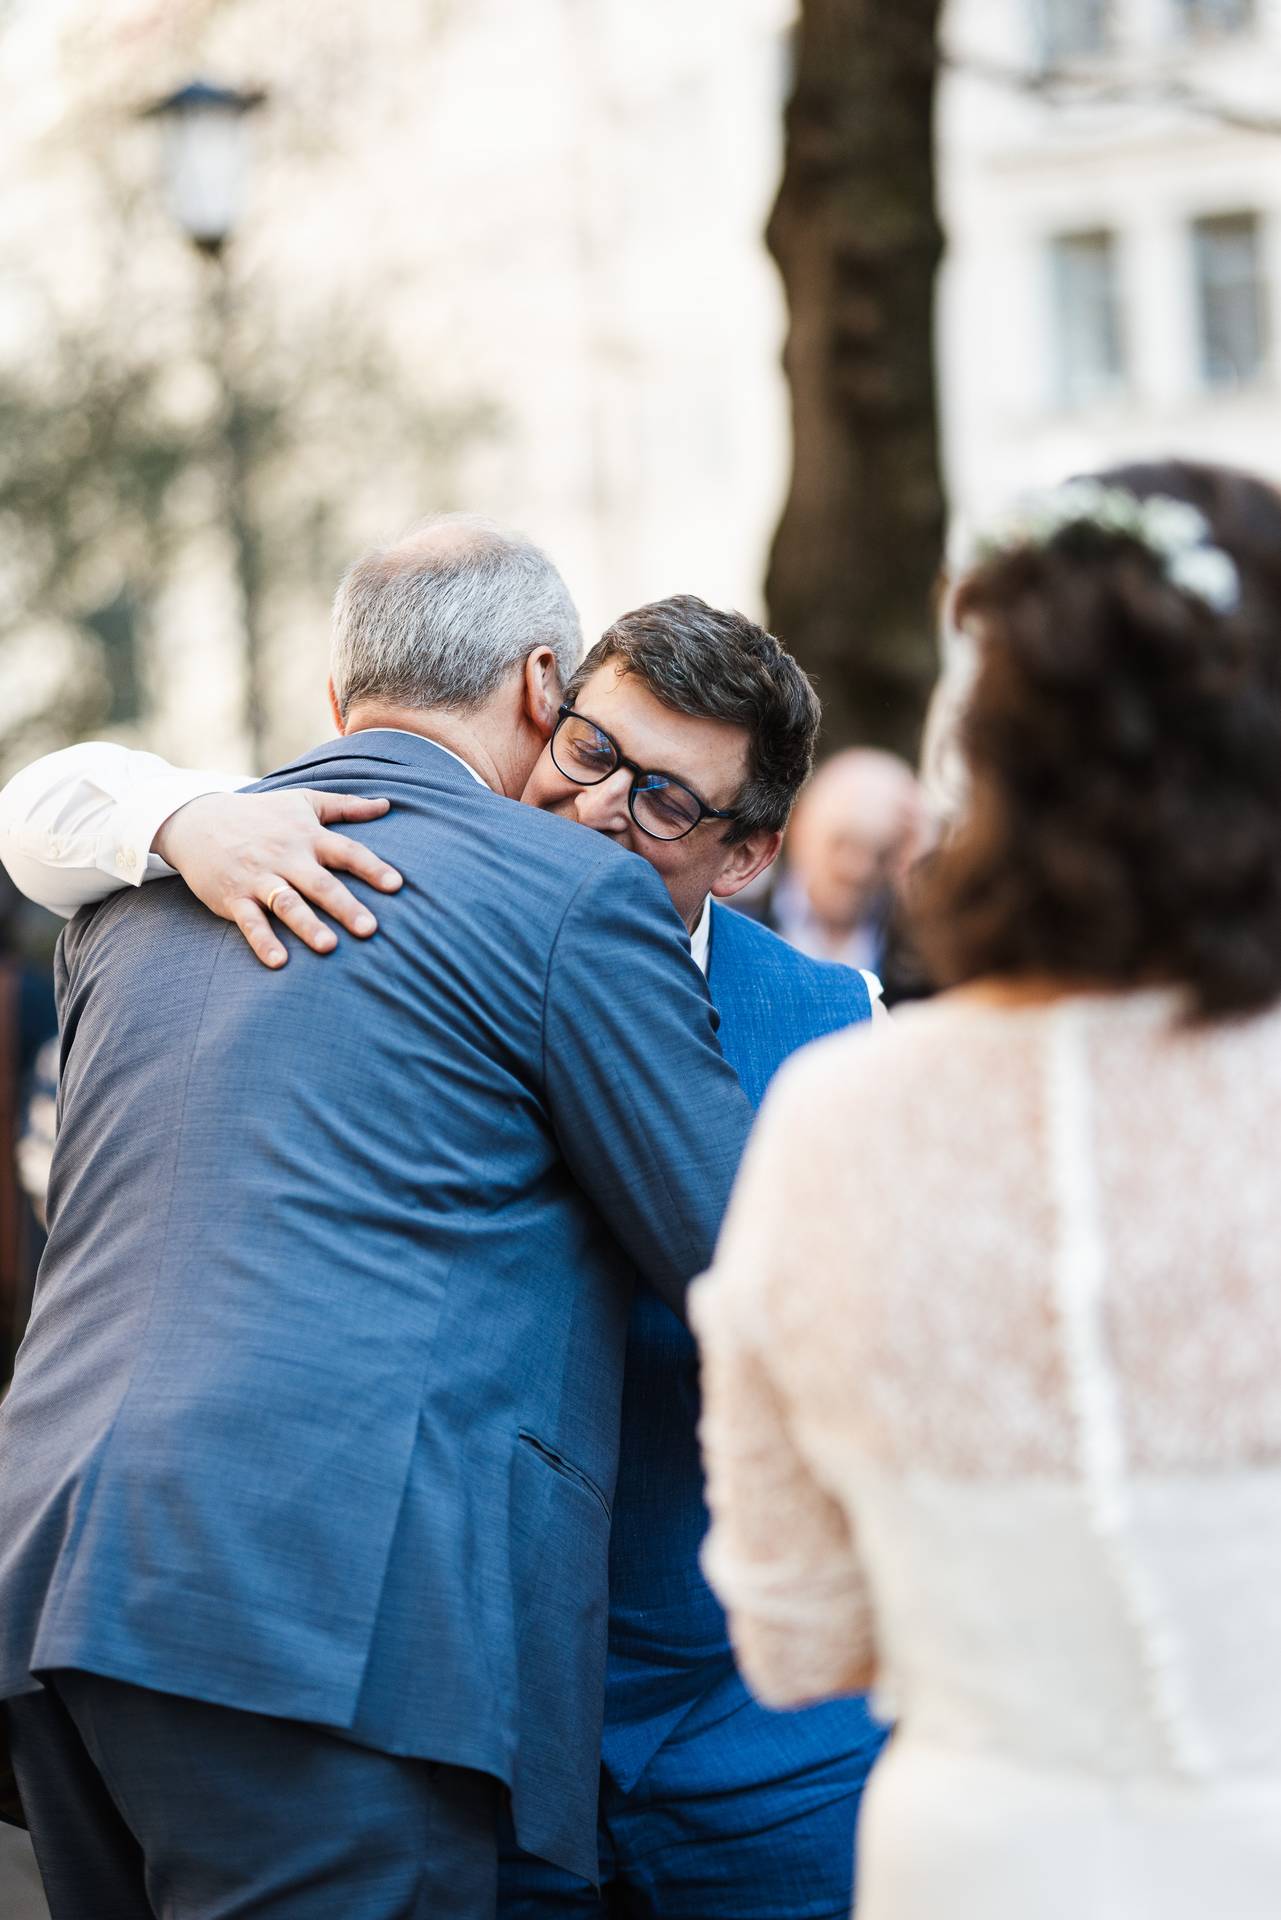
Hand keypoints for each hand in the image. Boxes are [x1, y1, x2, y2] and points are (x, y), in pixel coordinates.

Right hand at [152, 789, 402, 968]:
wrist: (198, 820)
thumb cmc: (261, 814)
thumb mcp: (302, 801)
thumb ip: (346, 806)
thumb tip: (387, 804)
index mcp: (307, 836)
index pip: (346, 851)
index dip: (372, 867)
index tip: (397, 885)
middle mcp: (286, 857)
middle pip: (321, 883)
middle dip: (345, 906)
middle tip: (370, 929)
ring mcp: (259, 878)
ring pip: (287, 904)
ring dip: (307, 925)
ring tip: (329, 947)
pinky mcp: (233, 897)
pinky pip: (250, 922)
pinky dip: (263, 941)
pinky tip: (279, 962)